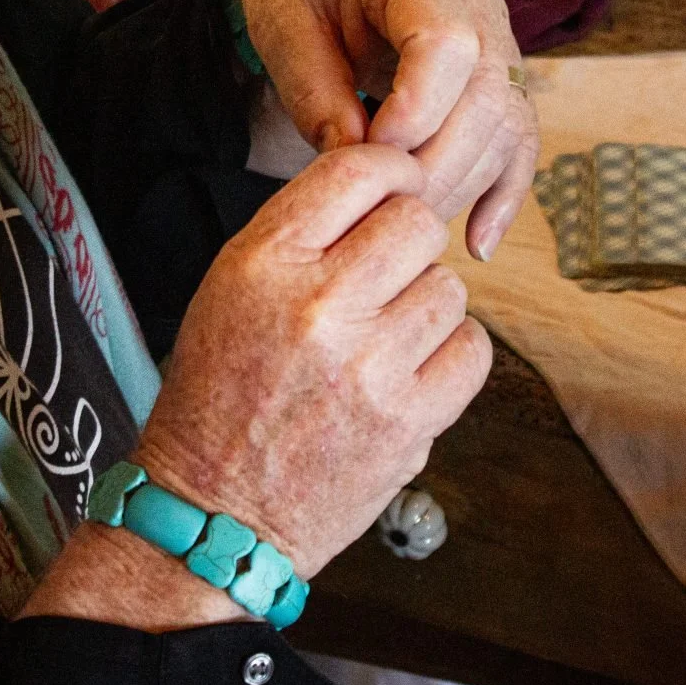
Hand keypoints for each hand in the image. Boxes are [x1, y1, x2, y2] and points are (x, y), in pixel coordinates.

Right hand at [133, 144, 491, 575]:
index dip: (392, 173)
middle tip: (385, 279)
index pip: (359, 171)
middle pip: (417, 223)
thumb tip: (389, 184)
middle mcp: (317, 306)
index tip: (397, 190)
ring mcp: (368, 366)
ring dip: (427, 306)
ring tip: (385, 339)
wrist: (214, 512)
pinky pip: (471, 349)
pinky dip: (451, 357)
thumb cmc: (220, 397)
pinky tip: (412, 371)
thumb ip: (302, 232)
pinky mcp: (408, 420)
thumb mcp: (229, 289)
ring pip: (450, 286)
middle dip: (409, 245)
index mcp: (263, 264)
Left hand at [239, 0, 538, 259]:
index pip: (448, 43)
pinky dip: (502, 193)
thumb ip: (318, 94)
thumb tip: (357, 162)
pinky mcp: (502, 78)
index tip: (372, 151)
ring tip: (412, 227)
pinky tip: (478, 242)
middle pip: (487, 94)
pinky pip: (518, 138)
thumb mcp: (285, 29)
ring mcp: (499, 38)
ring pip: (507, 123)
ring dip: (461, 184)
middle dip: (437, 163)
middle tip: (386, 209)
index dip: (417, 109)